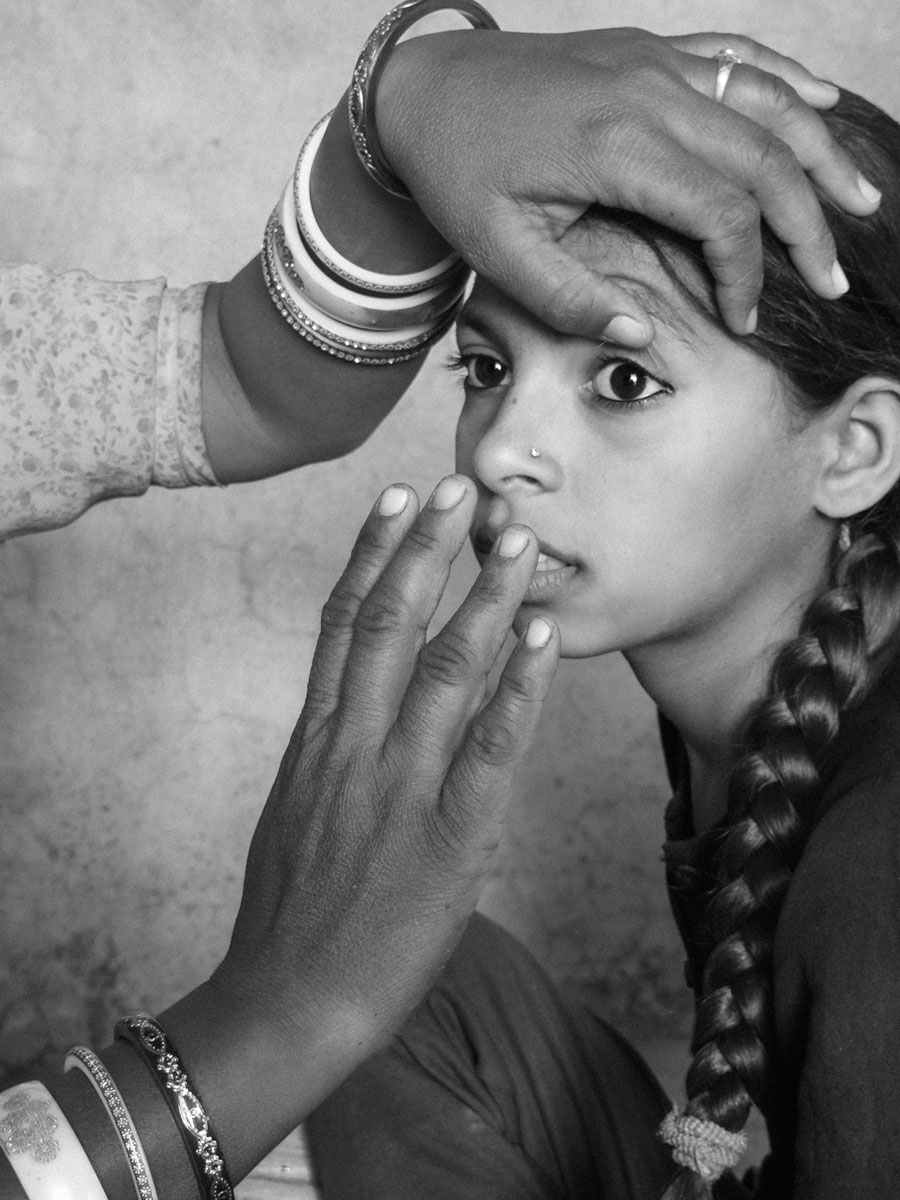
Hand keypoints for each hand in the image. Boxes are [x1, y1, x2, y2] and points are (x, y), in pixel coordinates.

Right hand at [214, 476, 557, 1059]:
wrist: (292, 999)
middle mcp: (354, 745)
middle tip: (456, 484)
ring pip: (445, 667)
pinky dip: (520, 684)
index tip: (393, 500)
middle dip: (425, 547)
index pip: (344, 623)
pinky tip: (542, 635)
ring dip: (484, 596)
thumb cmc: (292, 912)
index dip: (371, 554)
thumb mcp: (297, 810)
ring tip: (515, 539)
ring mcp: (402, 786)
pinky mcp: (451, 834)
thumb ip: (331, 752)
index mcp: (316, 738)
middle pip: (390, 622)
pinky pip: (491, 744)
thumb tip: (359, 709)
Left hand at [378, 27, 878, 342]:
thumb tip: (638, 340)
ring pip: (766, 100)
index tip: (741, 321)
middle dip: (808, 224)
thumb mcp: (496, 253)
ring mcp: (655, 61)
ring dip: (820, 152)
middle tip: (831, 279)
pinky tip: (824, 102)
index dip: (745, 274)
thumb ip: (570, 301)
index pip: (721, 213)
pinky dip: (786, 80)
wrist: (424, 88)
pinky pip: (737, 55)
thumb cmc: (456, 172)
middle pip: (764, 157)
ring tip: (862, 201)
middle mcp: (651, 92)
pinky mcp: (648, 50)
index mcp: (618, 147)